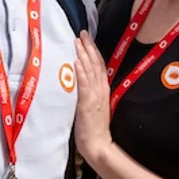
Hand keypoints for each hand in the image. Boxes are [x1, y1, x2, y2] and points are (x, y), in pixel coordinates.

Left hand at [73, 31, 114, 167]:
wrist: (98, 145)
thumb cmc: (94, 127)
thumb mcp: (97, 105)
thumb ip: (92, 91)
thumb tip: (83, 77)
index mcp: (103, 90)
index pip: (99, 65)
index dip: (93, 50)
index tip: (87, 38)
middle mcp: (100, 90)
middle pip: (95, 64)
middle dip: (88, 47)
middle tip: (82, 33)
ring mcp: (94, 96)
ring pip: (89, 71)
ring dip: (83, 55)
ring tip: (77, 42)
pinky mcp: (86, 104)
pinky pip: (84, 86)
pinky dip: (80, 73)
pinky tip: (76, 63)